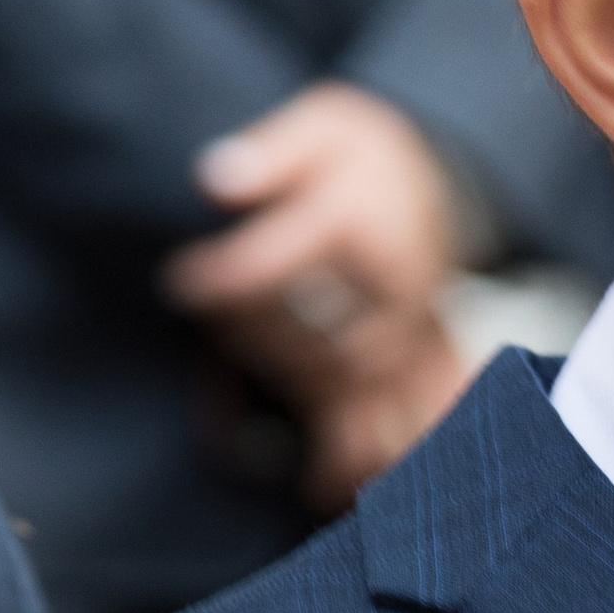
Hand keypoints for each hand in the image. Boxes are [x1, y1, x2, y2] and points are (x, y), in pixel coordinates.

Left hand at [164, 87, 476, 507]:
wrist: (432, 176)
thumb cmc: (358, 152)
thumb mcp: (323, 124)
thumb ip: (273, 151)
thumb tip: (218, 178)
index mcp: (360, 222)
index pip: (274, 266)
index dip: (218, 280)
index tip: (181, 282)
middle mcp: (393, 281)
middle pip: (308, 331)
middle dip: (250, 336)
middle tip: (209, 325)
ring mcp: (408, 327)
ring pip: (344, 378)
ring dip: (293, 388)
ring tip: (247, 383)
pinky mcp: (414, 359)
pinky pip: (392, 413)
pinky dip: (358, 451)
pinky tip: (324, 489)